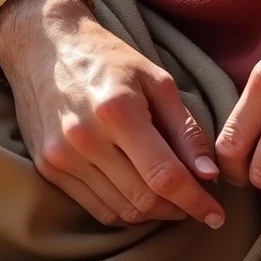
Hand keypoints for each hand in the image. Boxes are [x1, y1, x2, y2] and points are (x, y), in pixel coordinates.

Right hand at [0, 0, 225, 229]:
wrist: (44, 45)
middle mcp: (86, 138)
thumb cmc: (108, 58)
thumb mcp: (156, 80)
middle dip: (178, 209)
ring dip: (153, 214)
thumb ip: (185, 129)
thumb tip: (208, 175)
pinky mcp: (48, 168)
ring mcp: (62, 157)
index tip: (217, 215)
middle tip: (196, 202)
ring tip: (170, 199)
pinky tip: (139, 196)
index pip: (164, 175)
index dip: (195, 201)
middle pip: (144, 199)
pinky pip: (95, 208)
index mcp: (118, 111)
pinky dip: (124, 211)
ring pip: (121, 211)